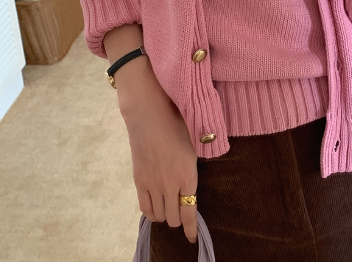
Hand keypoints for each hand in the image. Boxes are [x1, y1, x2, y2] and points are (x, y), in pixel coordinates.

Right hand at [122, 79, 198, 243]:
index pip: (189, 212)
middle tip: (181, 212)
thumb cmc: (176, 123)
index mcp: (187, 174)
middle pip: (173, 217)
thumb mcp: (195, 141)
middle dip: (178, 219)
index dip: (191, 229)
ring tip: (169, 208)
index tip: (192, 237)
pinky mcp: (139, 181)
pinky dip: (151, 212)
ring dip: (165, 216)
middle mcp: (170, 184)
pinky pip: (145, 208)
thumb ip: (199, 159)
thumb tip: (212, 157)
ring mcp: (153, 184)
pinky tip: (156, 207)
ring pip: (159, 215)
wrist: (149, 115)